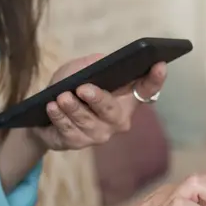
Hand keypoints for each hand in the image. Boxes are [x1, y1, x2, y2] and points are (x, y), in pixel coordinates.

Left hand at [32, 54, 167, 151]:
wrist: (45, 113)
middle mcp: (118, 119)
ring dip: (72, 108)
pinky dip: (59, 118)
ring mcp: (99, 134)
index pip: (147, 89)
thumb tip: (101, 62)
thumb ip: (91, 64)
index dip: (156, 79)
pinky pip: (70, 131)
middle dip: (98, 99)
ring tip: (61, 97)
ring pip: (87, 121)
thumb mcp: (79, 70)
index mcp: (125, 98)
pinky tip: (52, 107)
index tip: (160, 64)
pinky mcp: (79, 143)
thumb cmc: (70, 88)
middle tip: (83, 88)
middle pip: (112, 111)